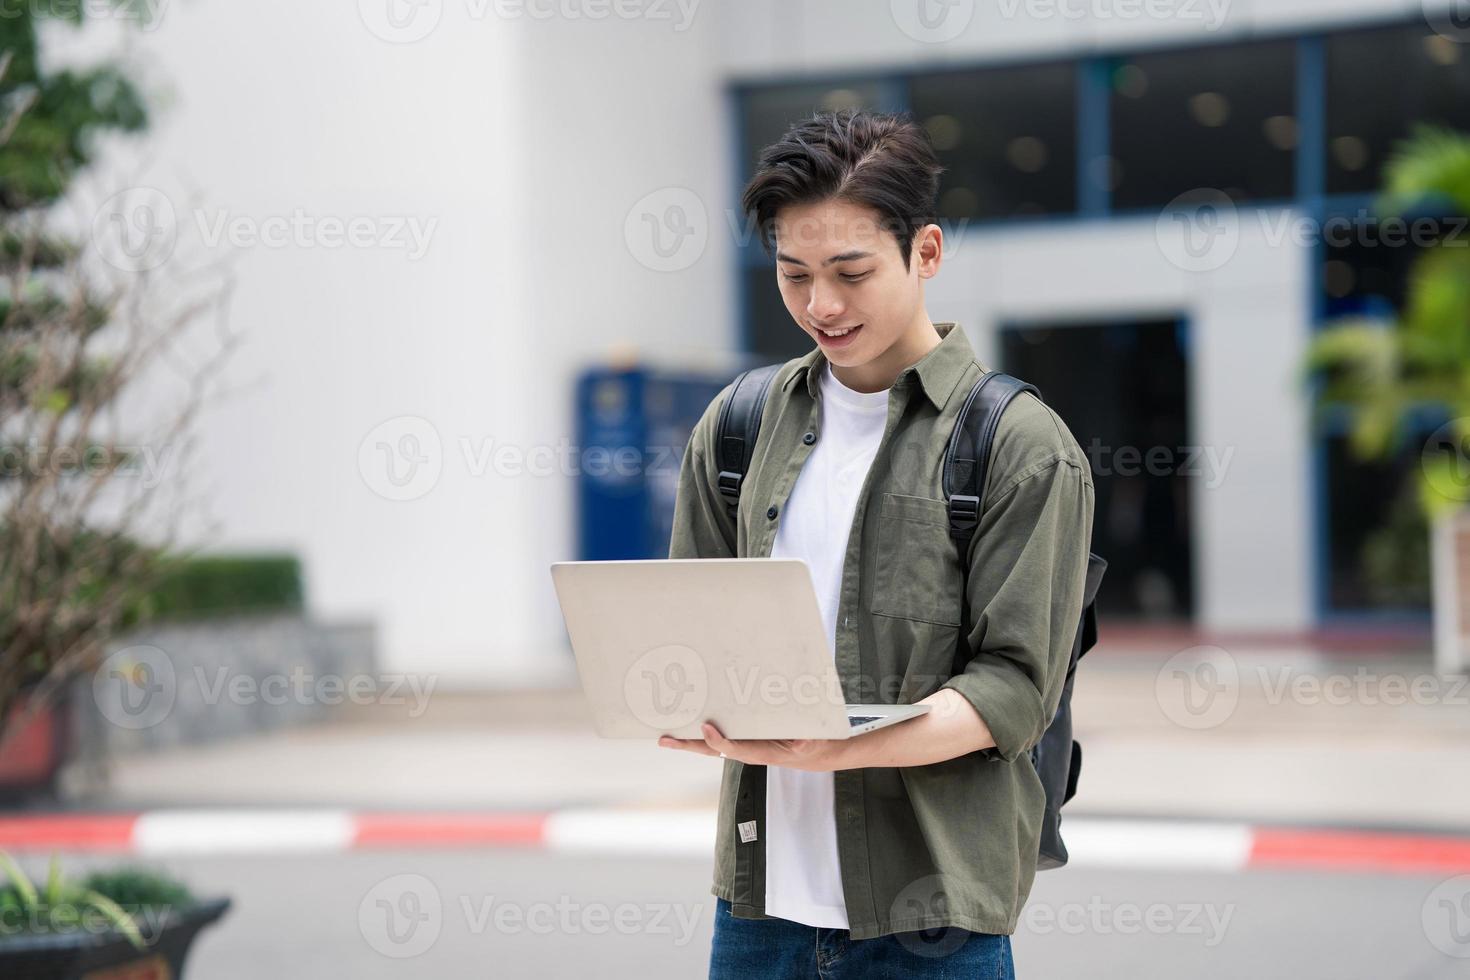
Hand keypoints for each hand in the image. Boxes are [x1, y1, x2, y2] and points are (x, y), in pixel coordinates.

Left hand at [657, 721, 850, 771]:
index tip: (706, 727)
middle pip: (712, 750)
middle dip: (688, 745)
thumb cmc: (813, 745)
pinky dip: (703, 733)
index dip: (719, 740)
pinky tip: (690, 725)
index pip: (735, 748)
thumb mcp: (812, 742)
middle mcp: (747, 751)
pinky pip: (721, 736)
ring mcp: (743, 746)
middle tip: (664, 739)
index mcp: (762, 753)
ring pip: (711, 745)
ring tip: (666, 734)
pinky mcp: (744, 739)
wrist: (815, 753)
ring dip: (689, 739)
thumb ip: (805, 739)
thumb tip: (802, 738)